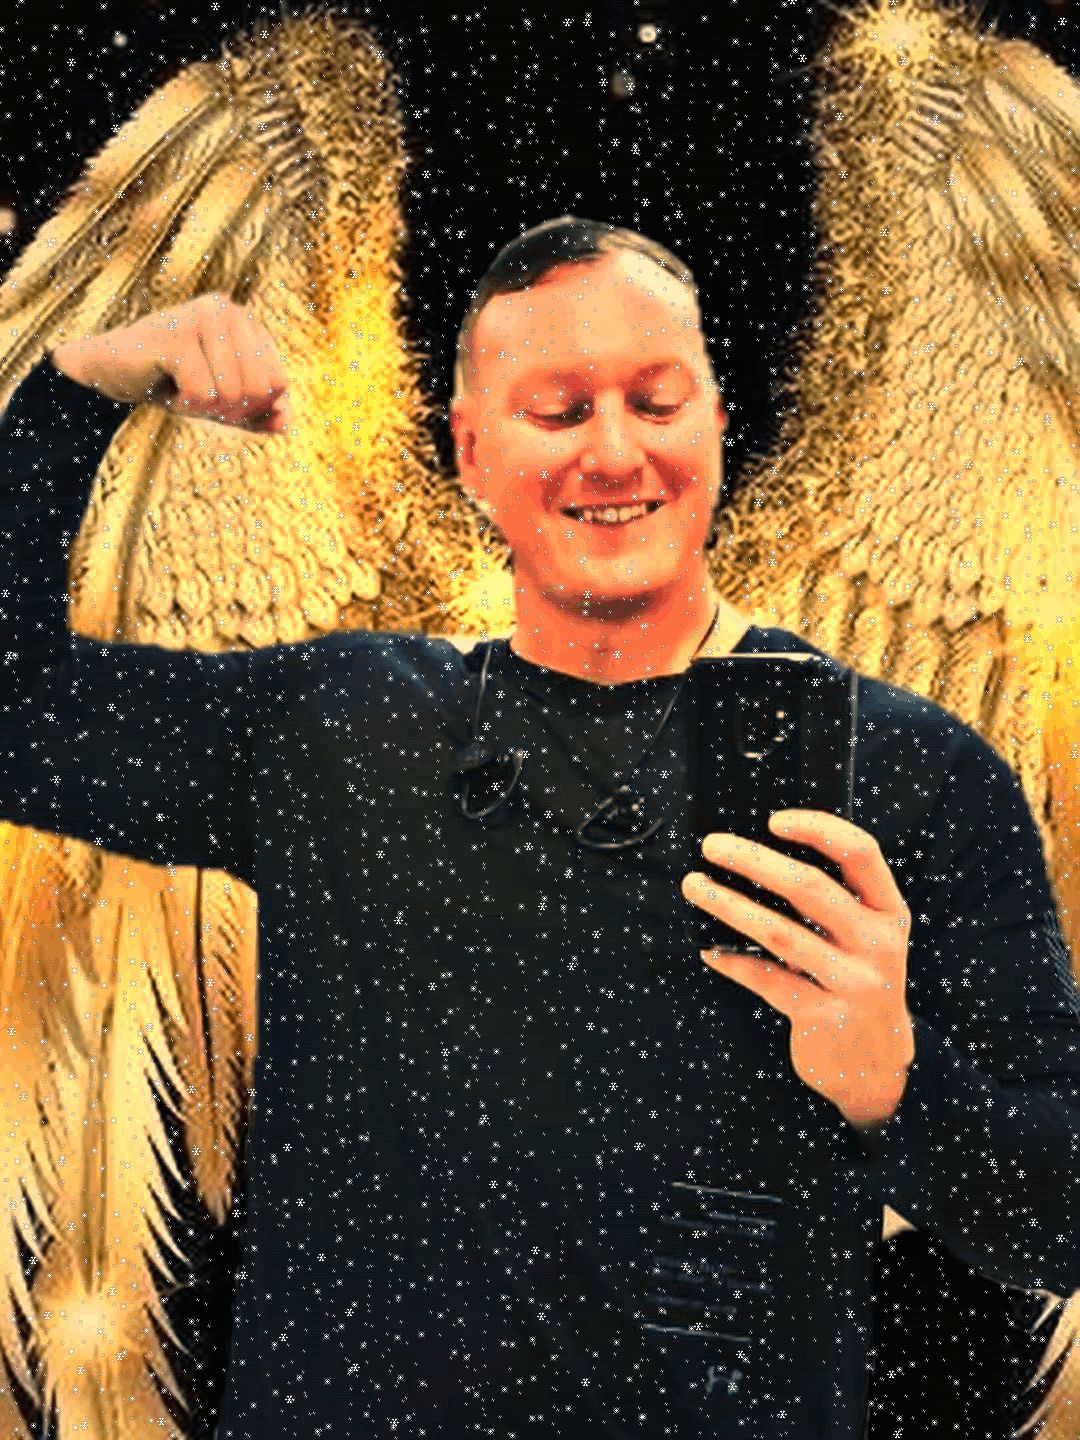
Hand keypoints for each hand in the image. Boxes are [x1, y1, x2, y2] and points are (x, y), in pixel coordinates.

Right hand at [49, 292, 288, 433]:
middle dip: (230, 410)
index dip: (253, 407)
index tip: (221, 399)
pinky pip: (202, 394)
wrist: (110, 371)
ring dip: (203, 408)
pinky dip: (184, 405)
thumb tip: (285, 422)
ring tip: (181, 390)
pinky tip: (167, 389)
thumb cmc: (172, 383)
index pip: (278, 383)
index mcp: (247, 322)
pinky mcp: (176, 334)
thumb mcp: (222, 403)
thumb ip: (258, 414)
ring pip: (232, 394)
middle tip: (199, 399)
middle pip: (259, 390)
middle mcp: (229, 310)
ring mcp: (202, 317)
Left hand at [681, 810, 915, 1130]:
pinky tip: (711, 952)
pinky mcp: (825, 1016)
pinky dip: (735, 962)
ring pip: (781, 933)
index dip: (817, 828)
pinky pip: (769, 980)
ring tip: (696, 886)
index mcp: (889, 912)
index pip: (860, 853)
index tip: (772, 820)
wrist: (875, 1065)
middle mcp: (878, 944)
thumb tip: (757, 855)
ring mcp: (854, 982)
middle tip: (712, 845)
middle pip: (810, 888)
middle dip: (754, 860)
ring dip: (730, 905)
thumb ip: (833, 901)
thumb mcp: (865, 937)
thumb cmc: (857, 981)